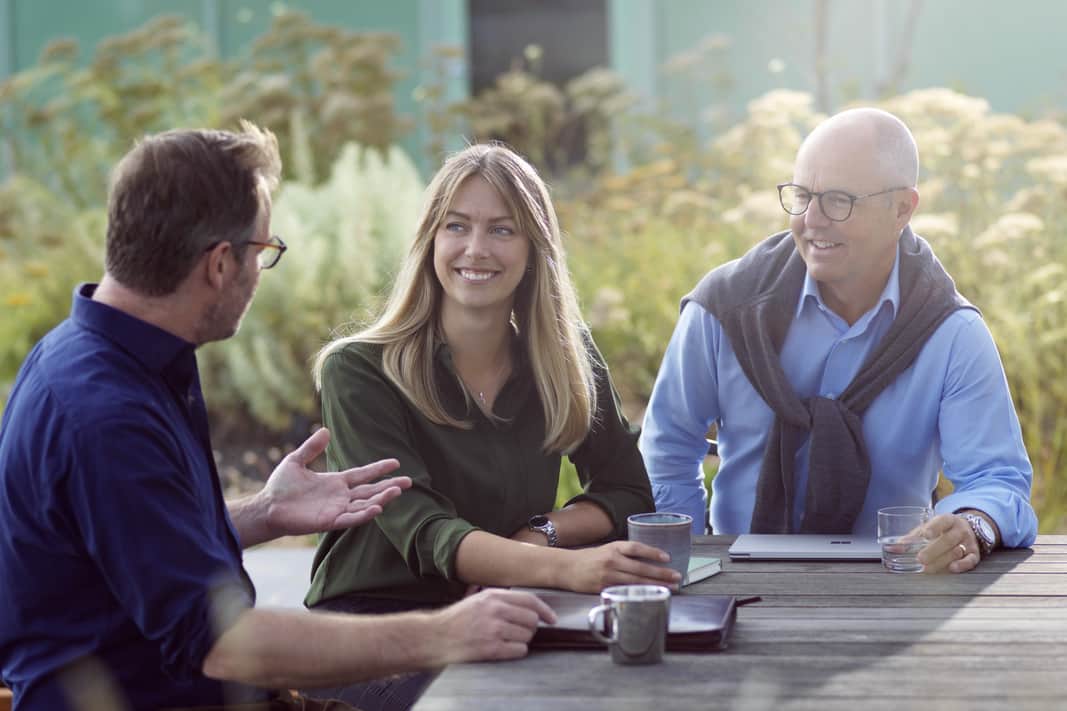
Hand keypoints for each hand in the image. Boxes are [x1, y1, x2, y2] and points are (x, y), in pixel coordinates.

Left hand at [261, 428, 410, 537]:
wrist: (267, 507)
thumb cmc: (280, 486)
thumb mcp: (296, 460)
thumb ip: (312, 447)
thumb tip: (325, 430)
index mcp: (336, 482)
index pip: (363, 474)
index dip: (379, 469)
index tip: (396, 463)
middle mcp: (340, 497)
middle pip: (371, 491)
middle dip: (390, 486)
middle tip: (410, 482)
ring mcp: (336, 510)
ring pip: (365, 504)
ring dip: (382, 499)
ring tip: (398, 491)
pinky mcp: (329, 521)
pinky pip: (351, 519)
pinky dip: (364, 514)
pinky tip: (377, 508)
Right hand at [430, 588, 557, 664]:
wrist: (434, 637)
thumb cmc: (456, 619)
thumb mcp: (478, 599)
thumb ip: (500, 598)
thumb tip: (528, 605)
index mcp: (493, 596)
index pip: (530, 600)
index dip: (545, 610)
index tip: (552, 619)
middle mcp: (495, 610)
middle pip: (532, 620)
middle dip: (530, 628)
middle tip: (520, 632)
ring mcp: (493, 629)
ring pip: (527, 636)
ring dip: (522, 640)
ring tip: (507, 640)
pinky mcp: (490, 648)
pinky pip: (518, 650)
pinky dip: (516, 651)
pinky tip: (505, 649)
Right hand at [558, 541, 681, 592]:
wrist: (566, 568)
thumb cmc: (589, 559)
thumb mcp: (607, 550)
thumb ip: (625, 554)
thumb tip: (649, 560)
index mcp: (614, 548)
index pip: (637, 548)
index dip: (653, 552)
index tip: (667, 557)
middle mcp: (612, 560)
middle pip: (641, 568)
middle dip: (661, 573)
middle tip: (677, 577)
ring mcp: (608, 576)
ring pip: (636, 582)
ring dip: (655, 585)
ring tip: (671, 588)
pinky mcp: (604, 589)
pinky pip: (626, 591)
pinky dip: (640, 593)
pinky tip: (651, 595)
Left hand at [917, 513, 978, 573]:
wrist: (967, 529)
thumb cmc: (942, 530)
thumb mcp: (929, 528)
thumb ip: (913, 537)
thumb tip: (894, 548)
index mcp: (948, 519)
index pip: (942, 521)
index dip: (934, 527)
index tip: (925, 535)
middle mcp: (960, 529)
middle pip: (947, 539)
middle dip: (933, 550)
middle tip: (920, 558)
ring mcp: (969, 542)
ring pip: (956, 551)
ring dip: (941, 561)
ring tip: (927, 568)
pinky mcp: (975, 554)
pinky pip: (970, 560)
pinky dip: (962, 565)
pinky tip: (952, 568)